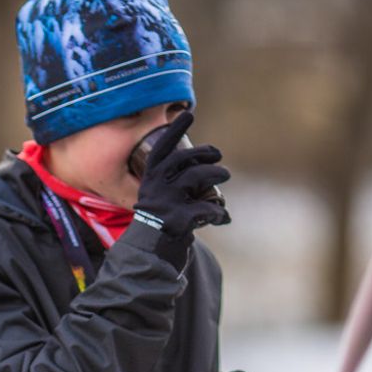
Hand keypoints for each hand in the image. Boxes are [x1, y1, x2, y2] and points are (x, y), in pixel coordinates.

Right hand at [133, 111, 230, 241]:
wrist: (146, 256)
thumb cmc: (155, 227)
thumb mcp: (156, 202)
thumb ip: (172, 187)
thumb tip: (203, 172)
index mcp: (150, 180)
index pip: (162, 149)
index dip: (175, 131)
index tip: (188, 114)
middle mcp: (156, 187)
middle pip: (184, 159)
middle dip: (205, 153)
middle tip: (218, 155)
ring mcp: (166, 202)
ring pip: (197, 176)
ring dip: (216, 174)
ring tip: (225, 175)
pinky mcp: (178, 219)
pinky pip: (207, 208)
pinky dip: (218, 213)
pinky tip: (222, 218)